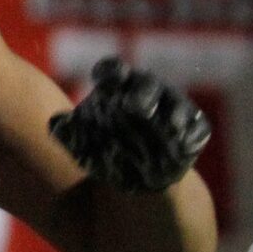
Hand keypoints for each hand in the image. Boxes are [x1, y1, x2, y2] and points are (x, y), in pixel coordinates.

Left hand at [48, 58, 211, 193]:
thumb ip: (67, 134)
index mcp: (117, 88)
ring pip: (175, 104)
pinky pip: (197, 128)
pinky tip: (184, 147)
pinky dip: (191, 136)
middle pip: (146, 84)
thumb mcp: (82, 146)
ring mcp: (173, 108)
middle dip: (142, 94)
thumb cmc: (106, 152)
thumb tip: (55, 123)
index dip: (109, 73)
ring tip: (168, 128)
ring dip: (172, 114)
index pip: (112, 71)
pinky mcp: (195, 128)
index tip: (102, 81)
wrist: (136, 180)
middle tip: (133, 107)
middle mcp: (147, 92)